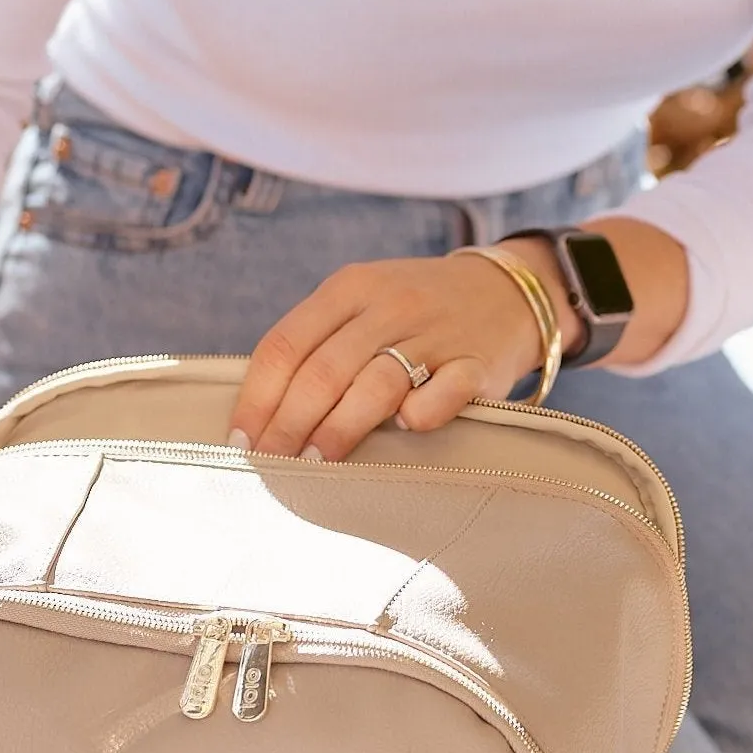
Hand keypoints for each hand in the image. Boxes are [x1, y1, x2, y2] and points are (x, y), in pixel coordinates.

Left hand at [227, 248, 564, 459]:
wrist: (512, 292)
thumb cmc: (420, 310)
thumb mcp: (364, 302)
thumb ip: (320, 341)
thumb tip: (262, 413)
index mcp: (351, 288)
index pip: (286, 345)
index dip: (257, 398)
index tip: (241, 441)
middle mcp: (390, 306)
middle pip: (323, 371)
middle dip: (287, 424)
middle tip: (270, 464)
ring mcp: (436, 335)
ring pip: (374, 385)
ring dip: (337, 430)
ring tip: (314, 463)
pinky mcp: (478, 364)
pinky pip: (442, 394)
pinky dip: (419, 415)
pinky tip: (403, 430)